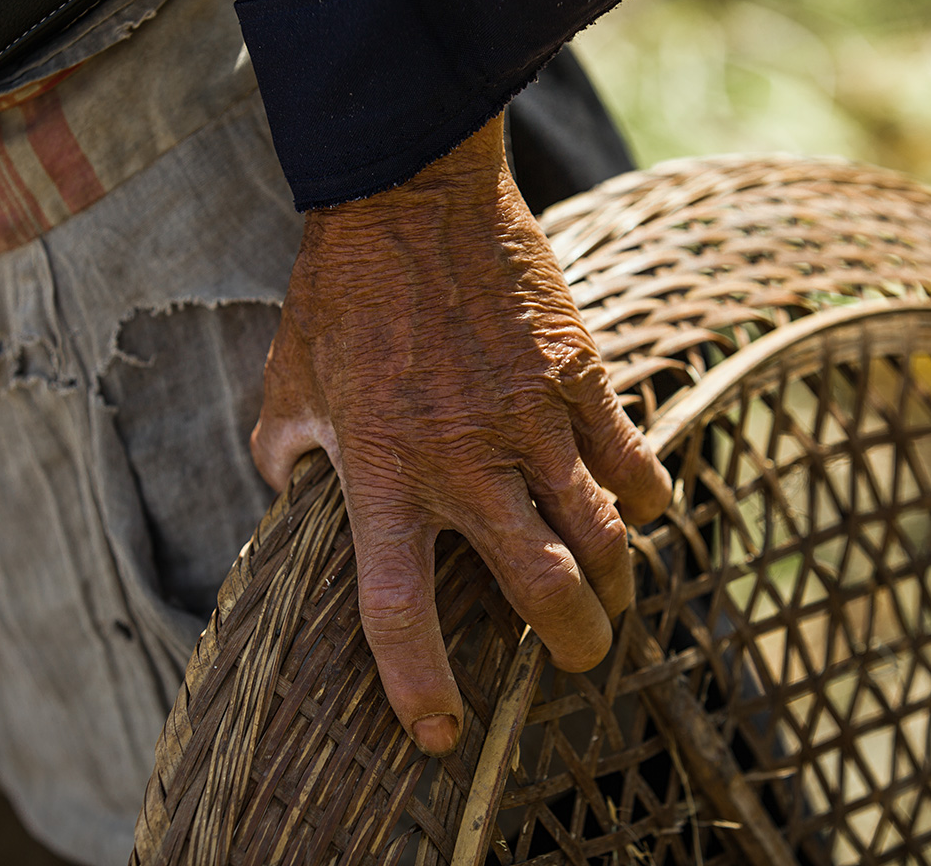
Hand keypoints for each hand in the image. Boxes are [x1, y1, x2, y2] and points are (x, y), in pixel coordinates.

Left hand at [251, 114, 670, 755]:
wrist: (411, 198)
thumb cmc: (343, 292)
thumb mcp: (289, 380)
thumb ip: (286, 453)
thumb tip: (290, 493)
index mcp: (384, 470)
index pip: (399, 610)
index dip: (420, 686)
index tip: (440, 732)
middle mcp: (467, 460)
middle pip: (543, 590)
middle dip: (572, 646)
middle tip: (577, 659)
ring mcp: (535, 419)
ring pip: (605, 536)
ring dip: (618, 585)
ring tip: (614, 596)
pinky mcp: (581, 377)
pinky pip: (634, 461)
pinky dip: (645, 499)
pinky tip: (636, 503)